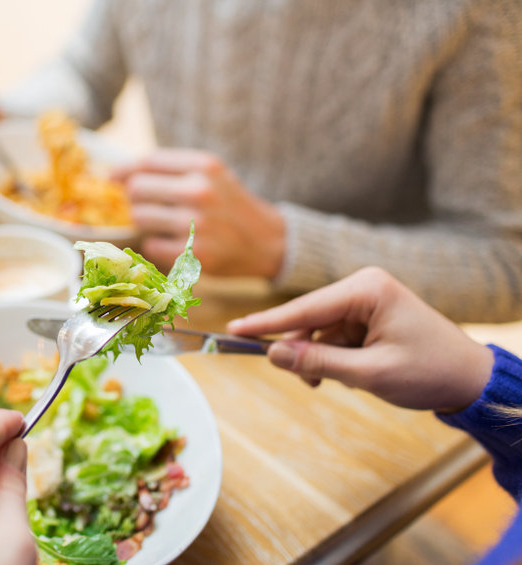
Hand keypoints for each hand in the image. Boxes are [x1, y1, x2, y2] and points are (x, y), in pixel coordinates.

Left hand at [113, 149, 285, 277]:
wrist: (268, 242)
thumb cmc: (230, 206)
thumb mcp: (211, 175)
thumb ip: (170, 170)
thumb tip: (116, 174)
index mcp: (204, 166)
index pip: (148, 161)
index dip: (124, 170)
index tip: (112, 178)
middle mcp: (200, 191)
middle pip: (137, 189)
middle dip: (137, 198)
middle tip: (152, 206)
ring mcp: (196, 224)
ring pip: (139, 217)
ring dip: (146, 223)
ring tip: (168, 225)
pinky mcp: (192, 254)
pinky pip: (150, 246)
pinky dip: (158, 246)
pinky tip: (178, 244)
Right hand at [227, 267, 493, 410]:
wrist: (470, 380)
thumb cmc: (429, 371)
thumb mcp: (370, 373)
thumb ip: (318, 362)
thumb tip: (273, 355)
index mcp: (367, 289)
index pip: (305, 307)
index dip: (267, 323)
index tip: (233, 329)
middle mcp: (364, 286)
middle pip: (309, 318)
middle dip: (303, 351)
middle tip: (309, 382)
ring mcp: (366, 300)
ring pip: (319, 330)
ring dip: (320, 358)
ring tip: (339, 382)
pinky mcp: (368, 315)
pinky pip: (334, 335)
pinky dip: (333, 357)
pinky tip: (349, 373)